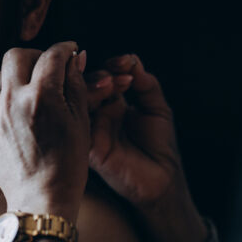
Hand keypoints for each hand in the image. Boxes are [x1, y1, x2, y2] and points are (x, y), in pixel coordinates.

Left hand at [0, 42, 90, 220]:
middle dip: (36, 54)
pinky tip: (21, 108)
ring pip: (0, 74)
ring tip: (34, 87)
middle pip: (17, 54)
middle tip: (49, 66)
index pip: (52, 55)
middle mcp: (14, 100)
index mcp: (42, 97)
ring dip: (18, 74)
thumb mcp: (81, 122)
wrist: (40, 199)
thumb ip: (76, 85)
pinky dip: (7, 95)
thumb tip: (74, 59)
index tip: (70, 50)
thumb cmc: (67, 165)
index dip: (64, 48)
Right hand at [87, 55, 186, 208]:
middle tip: (118, 74)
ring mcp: (92, 130)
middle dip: (102, 74)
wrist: (163, 180)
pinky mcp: (89, 146)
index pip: (104, 77)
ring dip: (93, 87)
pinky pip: (79, 124)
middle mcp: (99, 115)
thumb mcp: (158, 108)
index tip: (126, 63)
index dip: (113, 66)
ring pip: (79, 101)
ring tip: (112, 84)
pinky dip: (87, 107)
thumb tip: (132, 61)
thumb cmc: (160, 147)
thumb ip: (147, 84)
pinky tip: (102, 101)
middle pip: (88, 85)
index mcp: (113, 104)